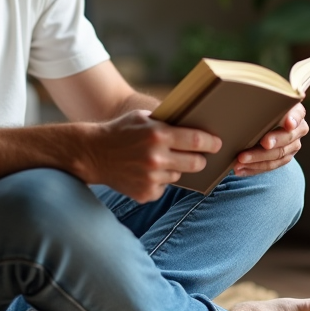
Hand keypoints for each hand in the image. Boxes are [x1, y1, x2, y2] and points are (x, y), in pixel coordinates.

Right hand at [85, 110, 222, 202]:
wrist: (91, 154)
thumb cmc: (120, 131)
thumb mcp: (142, 117)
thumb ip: (167, 121)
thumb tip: (195, 126)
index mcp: (158, 135)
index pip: (197, 140)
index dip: (212, 143)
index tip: (218, 144)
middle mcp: (157, 158)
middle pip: (196, 163)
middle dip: (200, 159)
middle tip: (199, 156)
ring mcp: (151, 178)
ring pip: (179, 175)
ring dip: (174, 168)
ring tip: (156, 161)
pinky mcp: (145, 193)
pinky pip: (164, 187)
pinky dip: (159, 181)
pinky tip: (144, 172)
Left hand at [234, 103, 308, 176]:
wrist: (264, 121)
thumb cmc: (261, 108)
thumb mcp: (262, 102)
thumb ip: (261, 101)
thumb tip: (245, 93)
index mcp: (295, 111)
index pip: (297, 114)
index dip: (293, 119)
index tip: (288, 123)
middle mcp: (297, 129)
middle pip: (287, 137)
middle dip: (274, 141)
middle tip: (263, 143)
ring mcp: (292, 146)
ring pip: (278, 155)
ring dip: (258, 159)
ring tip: (240, 160)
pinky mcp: (284, 158)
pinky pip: (270, 166)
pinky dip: (253, 168)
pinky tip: (239, 169)